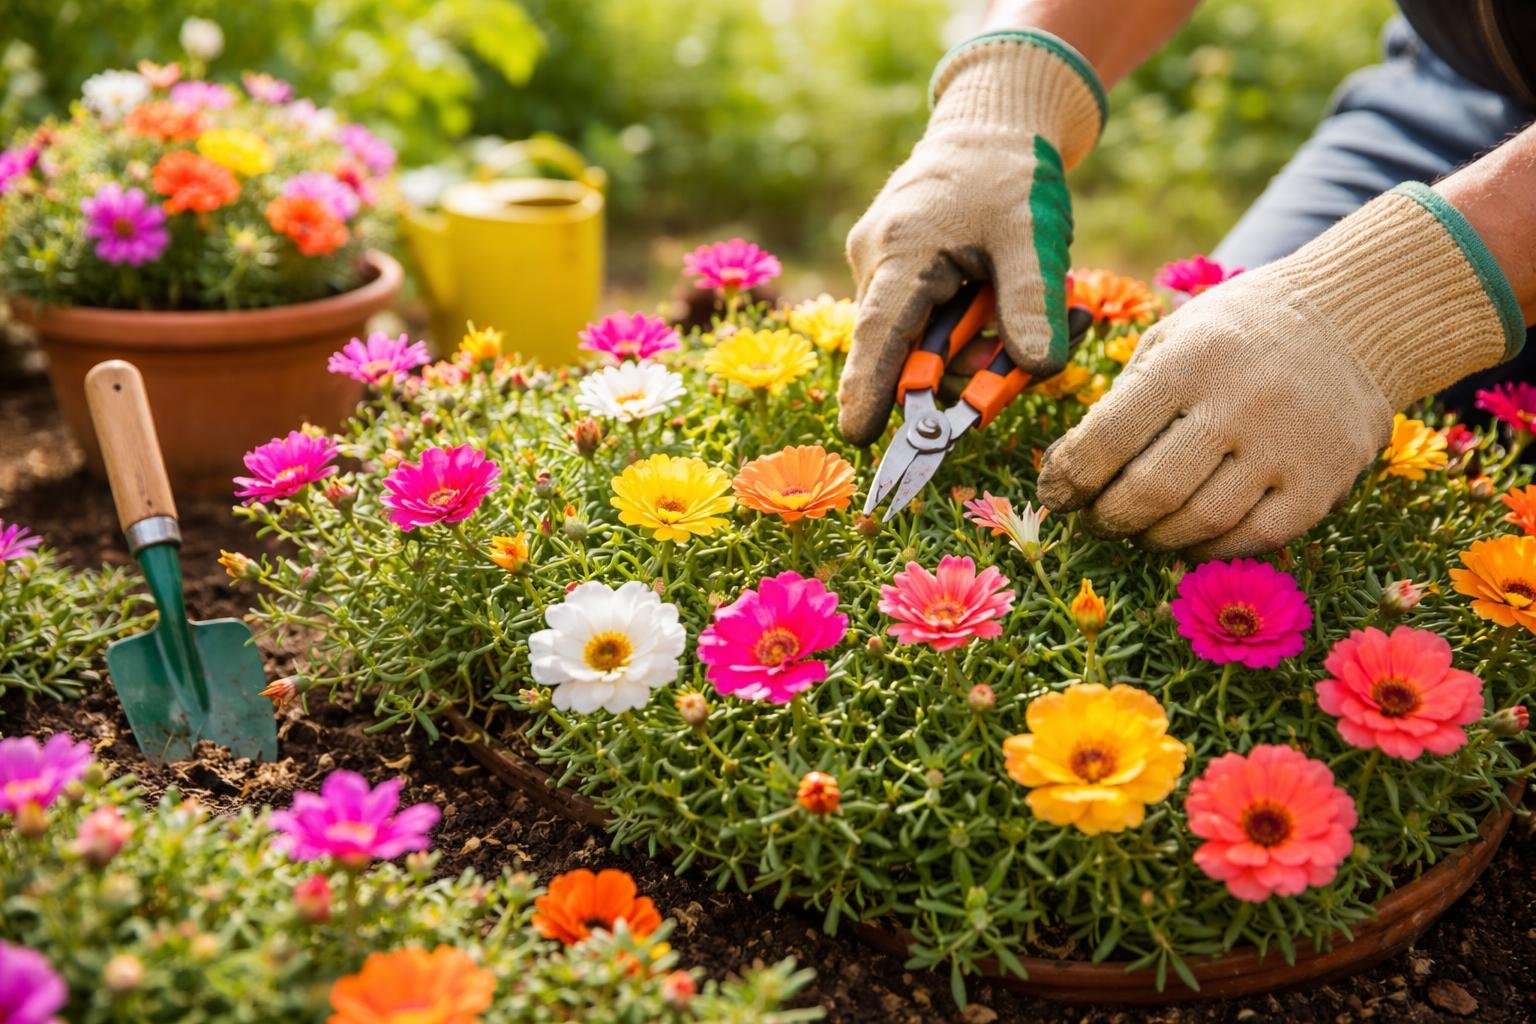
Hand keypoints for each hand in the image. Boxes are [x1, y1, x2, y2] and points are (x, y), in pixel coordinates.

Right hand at [837, 31, 1105, 445]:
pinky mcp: (895, 271)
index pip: (879, 335)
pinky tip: (1010, 303)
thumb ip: (1032, 304)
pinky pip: (927, 322)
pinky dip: (972, 328)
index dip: (868, 388)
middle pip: (908, 351)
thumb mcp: (1034, 236)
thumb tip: (1037, 369)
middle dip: (969, 370)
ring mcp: (880, 266)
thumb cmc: (1011, 173)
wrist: (991, 124)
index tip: (858, 435)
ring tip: (1047, 312)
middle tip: (1027, 369)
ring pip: (922, 340)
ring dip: (981, 347)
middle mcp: (876, 262)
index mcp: (902, 251)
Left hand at [1038, 183, 1522, 558]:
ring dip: (1154, 537)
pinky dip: (1210, 548)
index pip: (1107, 437)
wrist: (1350, 320)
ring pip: (1199, 522)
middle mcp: (1239, 402)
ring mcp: (1286, 445)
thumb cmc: (1235, 334)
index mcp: (1189, 360)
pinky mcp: (1323, 482)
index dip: (1068, 478)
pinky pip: (1253, 538)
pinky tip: (1191, 538)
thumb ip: (1120, 401)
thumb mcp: (1171, 339)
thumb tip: (1064, 470)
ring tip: (1139, 529)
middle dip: (1108, 517)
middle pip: (1150, 491)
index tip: (1054, 495)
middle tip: (1096, 520)